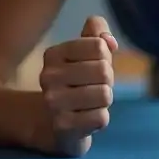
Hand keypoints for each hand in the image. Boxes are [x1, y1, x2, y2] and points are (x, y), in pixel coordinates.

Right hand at [33, 15, 118, 156]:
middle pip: (104, 70)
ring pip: (105, 94)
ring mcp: (53, 103)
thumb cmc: (79, 80)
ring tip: (90, 102)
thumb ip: (99, 32)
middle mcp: (48, 76)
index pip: (99, 45)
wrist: (56, 123)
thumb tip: (110, 42)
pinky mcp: (63, 126)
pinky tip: (85, 118)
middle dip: (107, 80)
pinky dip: (100, 118)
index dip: (105, 57)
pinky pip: (102, 118)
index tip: (93, 66)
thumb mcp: (88, 51)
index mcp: (53, 53)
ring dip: (104, 100)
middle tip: (94, 87)